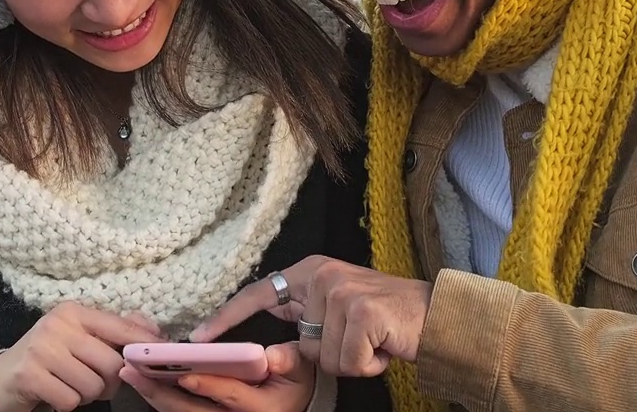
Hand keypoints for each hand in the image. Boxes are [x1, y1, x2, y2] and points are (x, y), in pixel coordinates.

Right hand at [0, 302, 162, 411]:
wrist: (1, 378)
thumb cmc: (49, 357)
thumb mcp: (78, 337)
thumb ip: (113, 332)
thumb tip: (153, 330)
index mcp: (74, 312)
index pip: (119, 327)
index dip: (143, 343)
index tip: (161, 352)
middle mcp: (58, 325)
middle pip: (111, 363)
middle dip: (110, 383)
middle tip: (96, 384)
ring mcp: (42, 349)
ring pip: (93, 385)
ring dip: (87, 395)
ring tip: (71, 386)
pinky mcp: (29, 375)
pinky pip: (70, 400)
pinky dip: (67, 403)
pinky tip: (55, 393)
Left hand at [119, 342, 314, 411]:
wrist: (291, 405)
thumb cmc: (294, 383)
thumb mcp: (299, 369)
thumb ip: (288, 360)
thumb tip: (274, 356)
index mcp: (258, 409)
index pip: (230, 396)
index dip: (208, 386)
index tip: (184, 375)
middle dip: (161, 393)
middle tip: (134, 372)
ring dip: (154, 396)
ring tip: (131, 374)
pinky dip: (161, 398)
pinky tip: (143, 381)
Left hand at [190, 256, 432, 377]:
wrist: (440, 316)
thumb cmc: (388, 319)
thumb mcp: (339, 317)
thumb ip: (304, 329)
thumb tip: (269, 357)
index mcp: (311, 271)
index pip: (259, 293)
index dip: (227, 317)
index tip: (197, 336)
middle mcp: (323, 275)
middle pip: (302, 344)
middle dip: (332, 355)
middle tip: (363, 340)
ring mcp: (342, 292)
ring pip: (323, 358)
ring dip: (353, 362)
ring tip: (376, 342)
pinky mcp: (362, 312)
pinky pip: (347, 363)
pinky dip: (369, 365)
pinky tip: (385, 348)